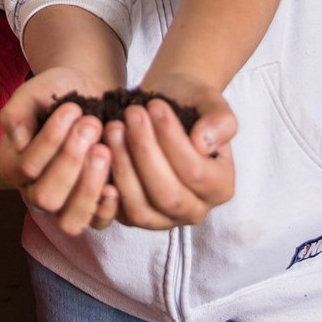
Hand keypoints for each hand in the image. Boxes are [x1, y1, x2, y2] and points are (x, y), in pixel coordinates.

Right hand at [0, 68, 119, 235]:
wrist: (90, 91)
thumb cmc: (59, 92)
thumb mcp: (34, 92)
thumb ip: (17, 112)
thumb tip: (18, 141)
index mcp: (15, 166)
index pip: (28, 167)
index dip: (51, 139)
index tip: (73, 108)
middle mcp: (35, 191)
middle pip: (46, 197)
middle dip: (71, 159)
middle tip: (91, 125)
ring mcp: (64, 204)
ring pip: (70, 219)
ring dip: (88, 186)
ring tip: (103, 150)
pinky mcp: (93, 207)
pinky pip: (97, 223)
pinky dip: (106, 208)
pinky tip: (115, 183)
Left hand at [106, 72, 236, 229]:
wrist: (161, 106)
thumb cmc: (189, 103)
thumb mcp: (210, 101)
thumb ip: (219, 121)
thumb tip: (203, 143)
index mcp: (220, 186)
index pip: (195, 172)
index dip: (172, 140)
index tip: (154, 106)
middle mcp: (195, 210)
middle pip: (167, 195)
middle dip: (145, 152)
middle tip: (131, 115)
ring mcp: (163, 219)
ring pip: (140, 208)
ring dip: (123, 166)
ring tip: (114, 127)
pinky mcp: (133, 217)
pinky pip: (116, 213)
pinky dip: (106, 184)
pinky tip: (100, 152)